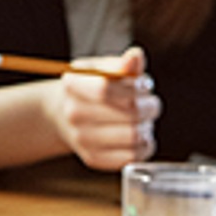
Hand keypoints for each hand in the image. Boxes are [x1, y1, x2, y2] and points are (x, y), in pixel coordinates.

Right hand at [46, 48, 158, 170]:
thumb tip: (135, 56)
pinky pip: (131, 157)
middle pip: (129, 114)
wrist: (64, 115)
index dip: (135, 87)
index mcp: (74, 85)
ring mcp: (82, 139)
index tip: (144, 84)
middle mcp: (74, 114)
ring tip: (144, 120)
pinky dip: (144, 146)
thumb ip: (122, 64)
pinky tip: (139, 136)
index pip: (107, 89)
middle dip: (149, 106)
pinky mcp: (93, 159)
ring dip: (147, 126)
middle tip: (151, 103)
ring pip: (133, 136)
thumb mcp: (102, 68)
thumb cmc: (91, 87)